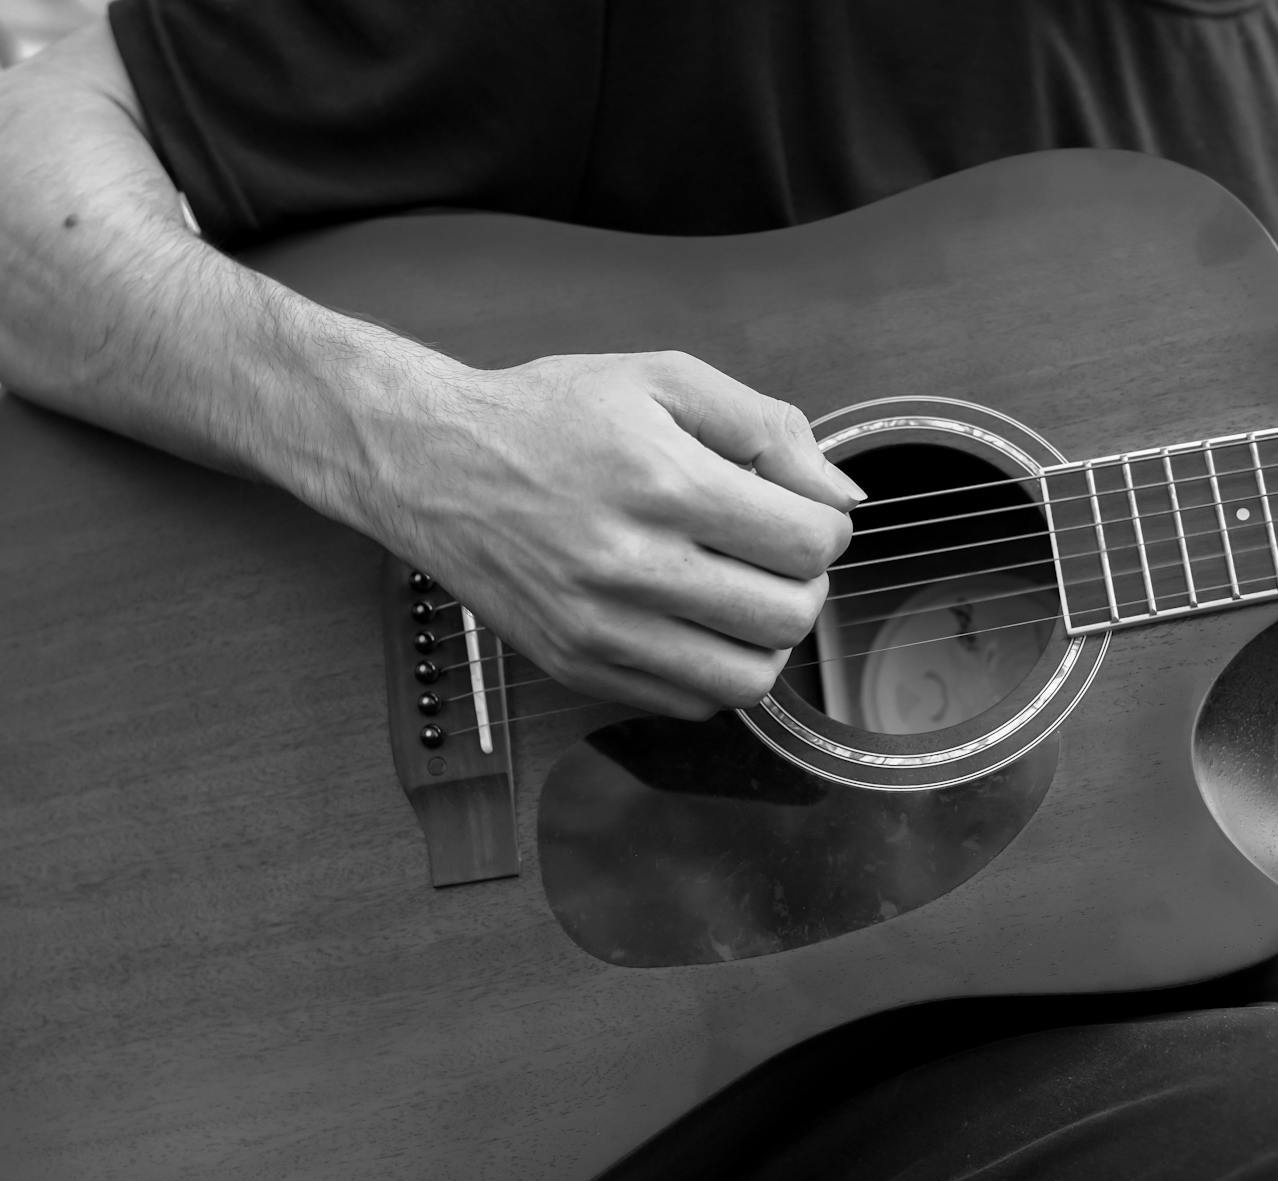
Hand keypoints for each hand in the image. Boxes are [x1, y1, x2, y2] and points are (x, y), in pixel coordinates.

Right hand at [356, 350, 861, 717]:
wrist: (435, 463)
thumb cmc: (550, 415)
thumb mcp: (662, 379)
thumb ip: (765, 425)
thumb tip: (842, 494)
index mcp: (663, 484)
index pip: (809, 543)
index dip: (826, 524)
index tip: (799, 510)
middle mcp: (631, 566)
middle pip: (788, 617)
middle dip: (805, 584)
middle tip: (775, 553)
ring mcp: (601, 629)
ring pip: (747, 679)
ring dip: (765, 639)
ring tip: (741, 593)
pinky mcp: (579, 667)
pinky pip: (690, 703)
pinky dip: (713, 670)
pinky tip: (694, 620)